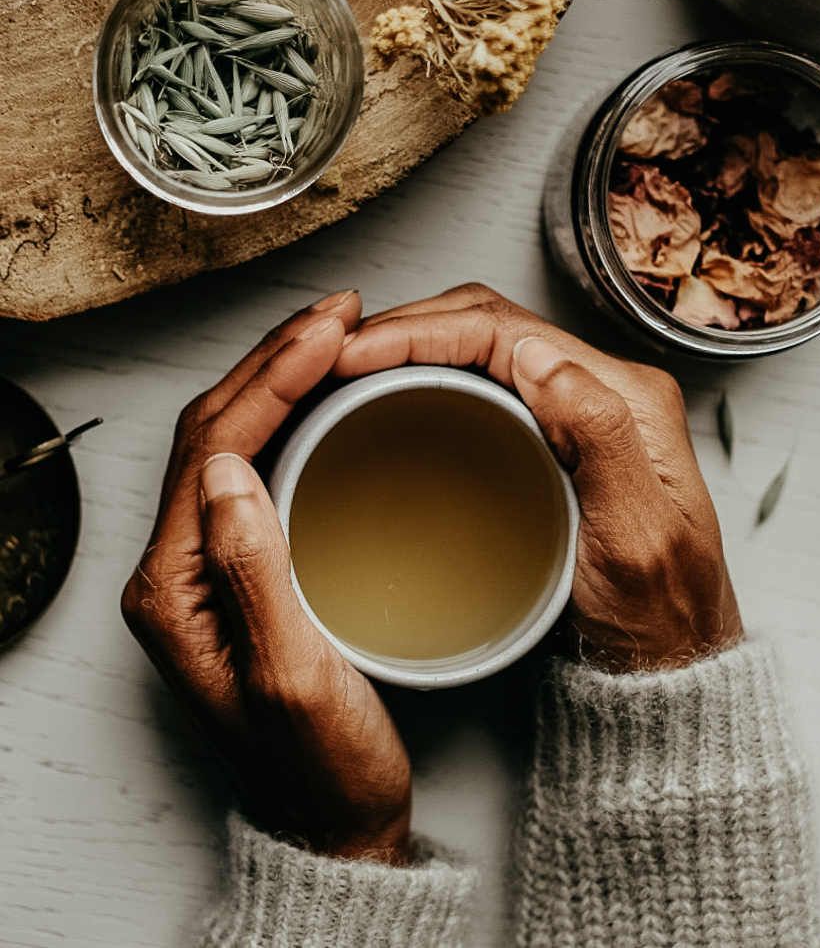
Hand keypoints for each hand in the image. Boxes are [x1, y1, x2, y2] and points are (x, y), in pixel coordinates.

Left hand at [121, 291, 411, 863]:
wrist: (335, 820)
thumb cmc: (320, 763)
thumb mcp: (294, 675)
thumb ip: (253, 570)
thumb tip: (230, 466)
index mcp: (171, 589)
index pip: (213, 447)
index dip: (273, 378)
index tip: (331, 330)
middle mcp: (173, 570)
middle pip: (213, 430)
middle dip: (275, 359)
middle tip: (339, 310)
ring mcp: (202, 567)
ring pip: (229, 440)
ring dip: (278, 378)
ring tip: (333, 332)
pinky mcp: (237, 568)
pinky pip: (253, 469)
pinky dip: (288, 418)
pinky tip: (324, 395)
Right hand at [335, 284, 742, 672]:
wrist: (669, 671)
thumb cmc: (659, 620)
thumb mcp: (637, 539)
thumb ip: (601, 439)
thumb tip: (536, 354)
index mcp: (629, 397)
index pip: (507, 330)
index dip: (422, 330)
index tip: (357, 353)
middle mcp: (605, 390)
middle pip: (490, 324)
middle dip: (408, 326)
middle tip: (335, 355)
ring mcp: (579, 411)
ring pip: (481, 347)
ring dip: (413, 344)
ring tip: (349, 366)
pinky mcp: (555, 437)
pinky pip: (484, 383)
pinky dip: (429, 375)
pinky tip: (392, 395)